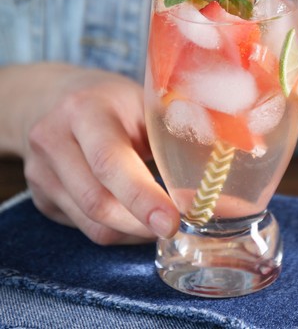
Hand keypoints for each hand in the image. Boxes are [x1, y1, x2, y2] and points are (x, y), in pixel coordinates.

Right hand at [11, 63, 178, 244]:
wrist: (53, 99)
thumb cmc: (113, 100)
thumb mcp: (144, 99)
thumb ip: (175, 126)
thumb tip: (225, 159)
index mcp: (84, 111)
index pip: (109, 162)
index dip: (142, 197)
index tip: (173, 222)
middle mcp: (53, 142)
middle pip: (97, 202)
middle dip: (142, 223)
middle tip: (177, 227)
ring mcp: (41, 173)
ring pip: (91, 223)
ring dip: (133, 231)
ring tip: (162, 221)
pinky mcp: (41, 197)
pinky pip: (85, 228)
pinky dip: (119, 230)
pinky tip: (137, 217)